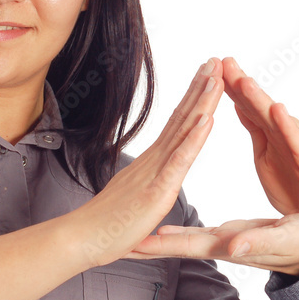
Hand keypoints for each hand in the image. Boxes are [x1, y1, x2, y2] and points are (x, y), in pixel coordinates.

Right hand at [74, 58, 223, 267]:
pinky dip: (194, 139)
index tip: (207, 75)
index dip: (193, 97)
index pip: (177, 122)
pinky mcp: (157, 189)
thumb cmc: (108, 223)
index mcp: (153, 161)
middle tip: (216, 61)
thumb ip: (149, 182)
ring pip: (184, 131)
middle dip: (202, 88)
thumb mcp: (136, 196)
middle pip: (183, 117)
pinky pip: (179, 161)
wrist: (82, 238)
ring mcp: (156, 172)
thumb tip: (159, 176)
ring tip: (216, 78)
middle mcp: (155, 159)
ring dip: (202, 103)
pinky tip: (206, 121)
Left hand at [129, 214, 298, 275]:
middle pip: (176, 244)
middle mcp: (222, 244)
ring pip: (184, 239)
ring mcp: (226, 240)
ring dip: (157, 237)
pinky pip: (197, 232)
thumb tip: (231, 248)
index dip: (157, 244)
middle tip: (115, 243)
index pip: (184, 245)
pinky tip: (165, 227)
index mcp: (228, 244)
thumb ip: (258, 241)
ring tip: (131, 236)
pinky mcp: (233, 233)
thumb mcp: (284, 238)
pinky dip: (178, 229)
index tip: (130, 244)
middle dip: (146, 244)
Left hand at [222, 57, 298, 248]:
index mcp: (273, 132)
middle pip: (261, 106)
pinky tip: (278, 111)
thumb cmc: (296, 188)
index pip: (250, 105)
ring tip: (244, 81)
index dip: (232, 86)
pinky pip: (298, 144)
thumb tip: (239, 104)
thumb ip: (255, 128)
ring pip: (277, 120)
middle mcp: (287, 134)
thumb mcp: (265, 155)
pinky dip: (288, 127)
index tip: (215, 65)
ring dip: (261, 99)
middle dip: (242, 84)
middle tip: (225, 62)